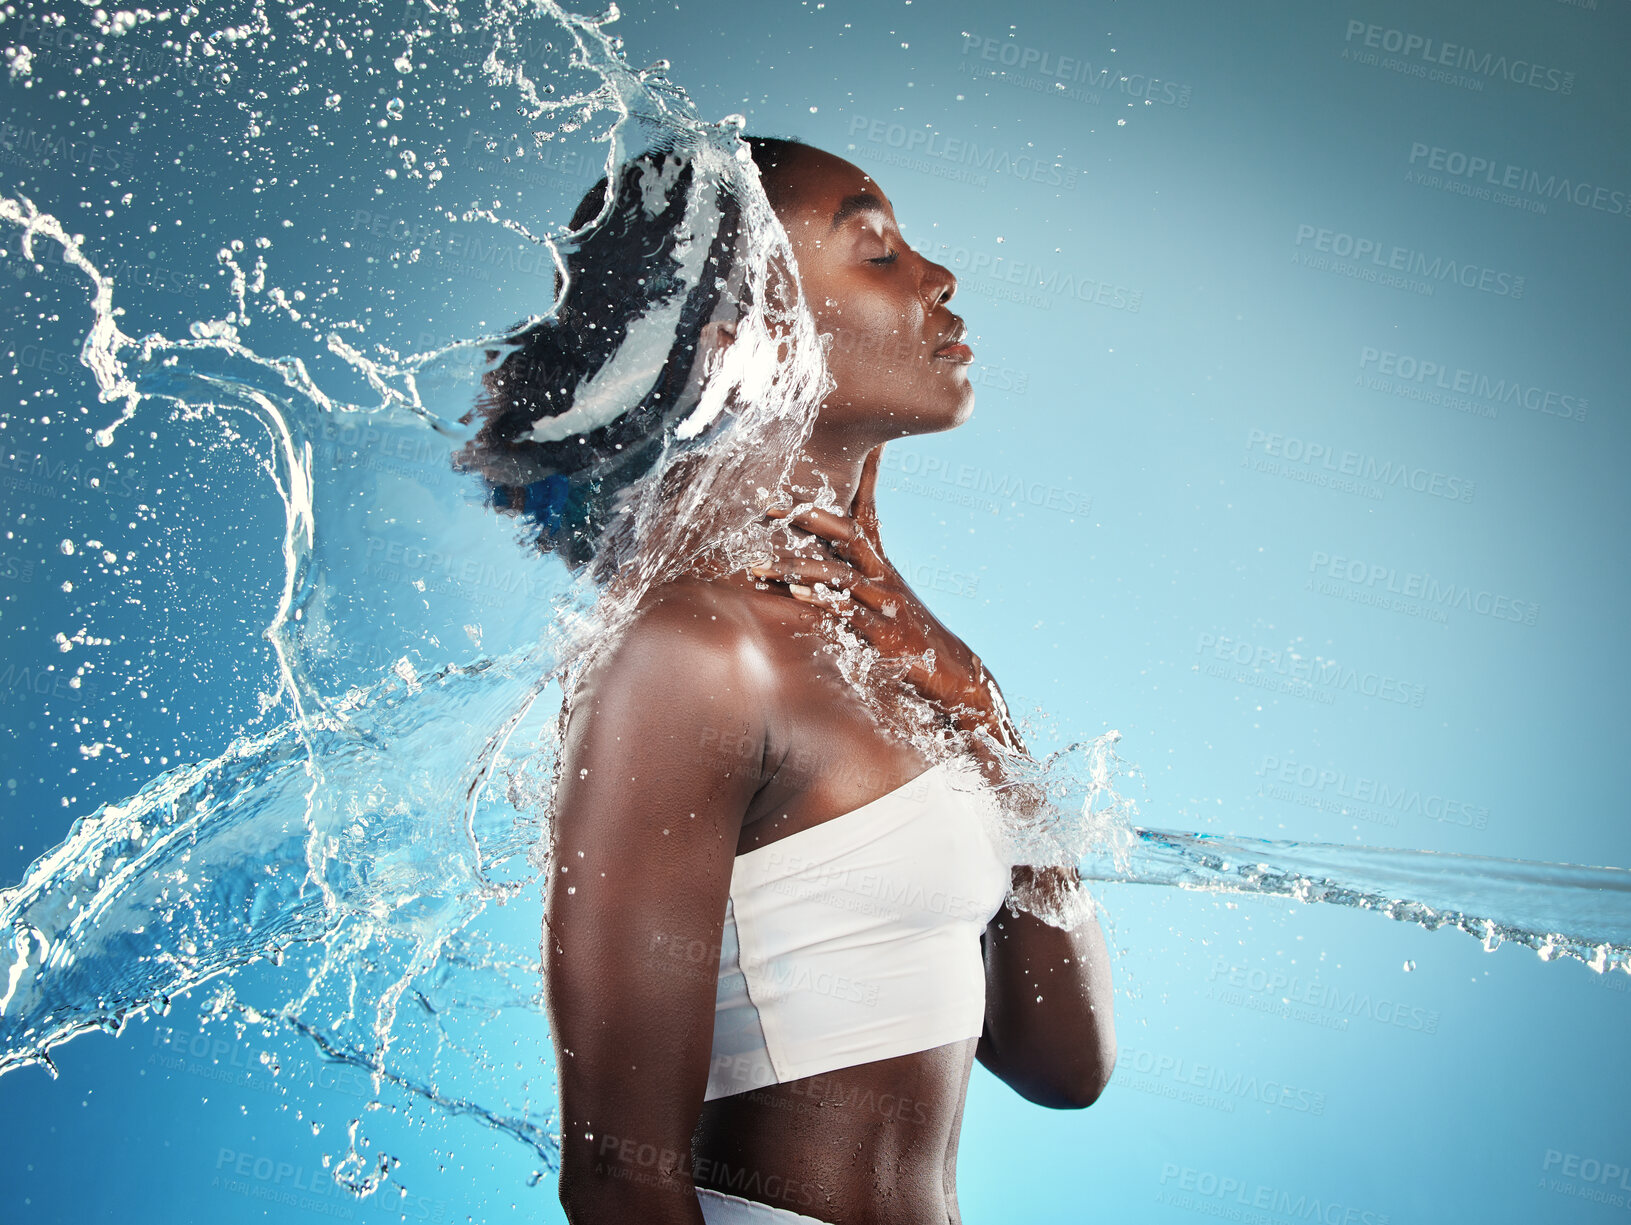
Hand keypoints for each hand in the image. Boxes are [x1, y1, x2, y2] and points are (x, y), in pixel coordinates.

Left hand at [750, 458, 1023, 751]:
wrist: (955, 675)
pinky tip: (798, 597)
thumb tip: (827, 564)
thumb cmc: (912, 635)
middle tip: (765, 501)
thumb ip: (854, 576)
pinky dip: (824, 603)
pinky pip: (851, 614)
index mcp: (880, 563)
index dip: (855, 476)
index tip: (831, 450)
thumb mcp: (886, 597)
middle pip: (845, 533)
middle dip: (804, 516)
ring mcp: (885, 604)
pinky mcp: (885, 635)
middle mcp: (883, 576)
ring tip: (761, 563)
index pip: (865, 509)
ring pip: (840, 576)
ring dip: (797, 568)